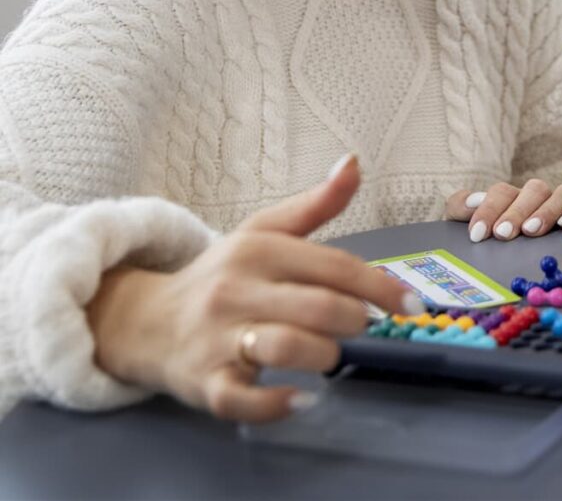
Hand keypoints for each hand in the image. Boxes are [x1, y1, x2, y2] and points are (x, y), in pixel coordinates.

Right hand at [86, 155, 421, 422]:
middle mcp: (236, 290)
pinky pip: (244, 399)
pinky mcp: (205, 382)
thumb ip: (315, 205)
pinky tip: (302, 400)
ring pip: (286, 347)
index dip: (382, 288)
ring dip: (325, 357)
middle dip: (354, 321)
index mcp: (259, 250)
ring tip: (329, 356)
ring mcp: (218, 338)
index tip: (413, 305)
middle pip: (319, 308)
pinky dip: (277, 403)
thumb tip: (354, 162)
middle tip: (359, 328)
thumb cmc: (221, 277)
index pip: (336, 267)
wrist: (144, 321)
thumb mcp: (263, 232)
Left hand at [445, 179, 561, 241]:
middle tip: (503, 234)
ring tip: (531, 231)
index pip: (502, 192)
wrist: (505, 259)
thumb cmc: (492, 239)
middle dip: (517, 211)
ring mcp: (559, 204)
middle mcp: (536, 197)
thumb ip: (460, 207)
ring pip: (561, 194)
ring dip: (546, 211)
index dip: (489, 210)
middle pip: (534, 189)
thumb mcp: (470, 223)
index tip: (478, 234)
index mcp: (510, 196)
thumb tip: (470, 203)